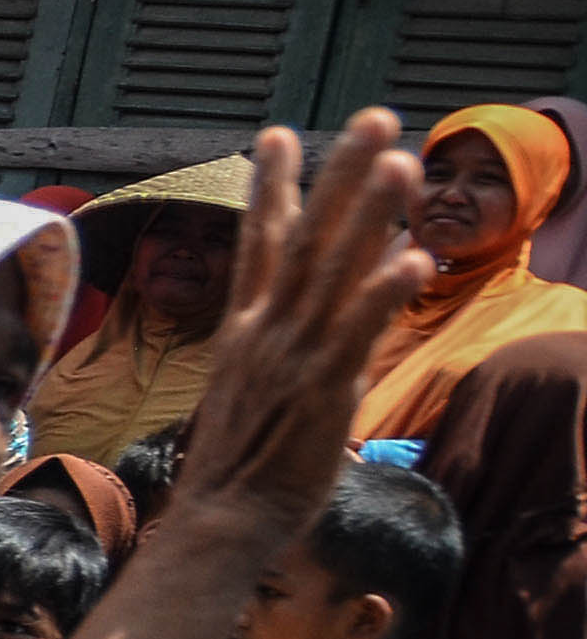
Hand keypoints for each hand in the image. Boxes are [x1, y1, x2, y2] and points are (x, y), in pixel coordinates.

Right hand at [170, 114, 432, 545]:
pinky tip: (414, 257)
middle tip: (374, 118)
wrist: (224, 519)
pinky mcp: (324, 387)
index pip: (260, 244)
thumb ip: (300, 345)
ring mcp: (294, 356)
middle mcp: (267, 331)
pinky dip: (384, 292)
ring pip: (335, 270)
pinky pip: (359, 330)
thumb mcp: (262, 391)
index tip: (275, 133)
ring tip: (402, 162)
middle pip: (306, 236)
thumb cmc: (246, 464)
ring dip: (369, 213)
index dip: (270, 187)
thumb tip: (340, 322)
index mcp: (247, 329)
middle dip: (341, 173)